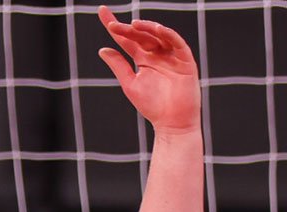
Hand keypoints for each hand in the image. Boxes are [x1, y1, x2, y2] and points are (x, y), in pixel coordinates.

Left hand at [96, 6, 199, 133]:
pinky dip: (168, 34)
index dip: (115, 26)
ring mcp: (171, 56)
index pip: (127, 39)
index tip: (102, 12)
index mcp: (143, 59)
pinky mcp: (185, 60)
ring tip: (134, 24)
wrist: (172, 123)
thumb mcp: (130, 83)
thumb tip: (103, 49)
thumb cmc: (152, 106)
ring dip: (147, 28)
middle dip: (128, 29)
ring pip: (159, 35)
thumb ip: (118, 65)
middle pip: (141, 35)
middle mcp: (157, 54)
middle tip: (113, 25)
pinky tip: (157, 29)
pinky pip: (177, 43)